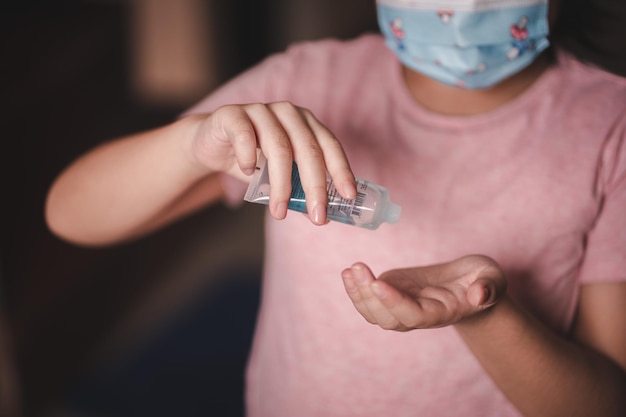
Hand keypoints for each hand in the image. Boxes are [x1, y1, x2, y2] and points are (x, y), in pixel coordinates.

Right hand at [189, 102, 356, 223]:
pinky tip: (247, 172)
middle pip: (308, 149)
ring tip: (279, 213)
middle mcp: (287, 113)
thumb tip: (324, 217)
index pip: (330, 145)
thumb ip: (300, 189)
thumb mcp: (280, 176)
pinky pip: (244, 136)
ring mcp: (260, 110)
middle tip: (317, 216)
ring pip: (279, 147)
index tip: (349, 196)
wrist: (212, 145)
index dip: (341, 170)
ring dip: (281, 184)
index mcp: (306, 123)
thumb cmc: (253, 160)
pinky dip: (248, 158)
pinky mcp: (232, 114)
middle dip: (315, 186)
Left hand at [341, 255, 506, 330]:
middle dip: (369, 296)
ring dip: (357, 293)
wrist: (470, 282)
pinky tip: (349, 272)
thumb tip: (480, 295)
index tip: (378, 282)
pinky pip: (370, 299)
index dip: (394, 302)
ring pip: (373, 312)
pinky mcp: (393, 294)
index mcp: (440, 313)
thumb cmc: (482, 279)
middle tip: (357, 269)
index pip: (413, 315)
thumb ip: (489, 287)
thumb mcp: (492, 278)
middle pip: (387, 318)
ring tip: (350, 270)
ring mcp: (402, 306)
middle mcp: (417, 316)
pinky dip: (356, 289)